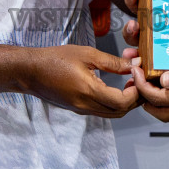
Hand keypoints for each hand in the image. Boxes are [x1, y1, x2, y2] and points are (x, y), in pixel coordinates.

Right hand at [18, 45, 139, 117]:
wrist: (30, 71)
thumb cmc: (55, 59)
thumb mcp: (86, 54)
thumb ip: (112, 62)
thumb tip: (135, 63)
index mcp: (88, 91)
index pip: (121, 102)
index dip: (135, 92)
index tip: (137, 76)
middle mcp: (85, 105)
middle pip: (120, 112)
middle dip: (134, 100)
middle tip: (139, 82)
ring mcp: (81, 109)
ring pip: (111, 114)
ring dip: (125, 103)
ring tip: (129, 84)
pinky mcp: (77, 109)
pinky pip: (101, 111)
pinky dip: (113, 103)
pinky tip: (114, 88)